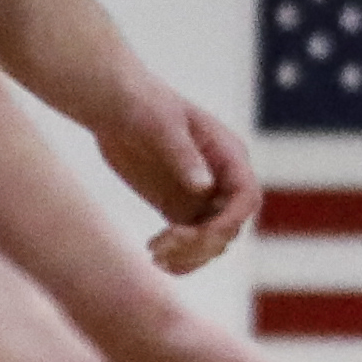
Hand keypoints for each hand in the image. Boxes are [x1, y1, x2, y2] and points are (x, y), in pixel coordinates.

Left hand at [95, 76, 260, 273]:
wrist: (115, 106)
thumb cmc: (143, 103)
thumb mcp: (163, 125)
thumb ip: (184, 156)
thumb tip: (205, 187)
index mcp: (228, 155)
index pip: (246, 197)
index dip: (231, 220)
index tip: (202, 234)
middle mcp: (221, 179)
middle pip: (229, 225)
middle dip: (201, 241)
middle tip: (164, 245)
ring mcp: (200, 196)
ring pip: (210, 240)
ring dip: (189, 254)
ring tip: (156, 255)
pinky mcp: (177, 207)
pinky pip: (188, 241)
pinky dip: (178, 255)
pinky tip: (156, 258)